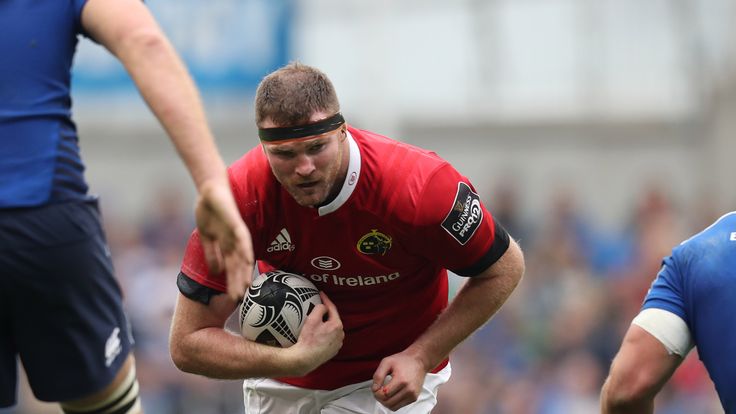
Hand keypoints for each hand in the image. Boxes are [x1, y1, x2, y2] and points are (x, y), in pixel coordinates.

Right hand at [194, 176, 253, 300]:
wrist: (210, 190)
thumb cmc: (210, 212)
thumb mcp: (207, 237)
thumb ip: (212, 254)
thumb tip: (217, 272)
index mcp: (227, 246)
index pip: (231, 269)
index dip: (232, 283)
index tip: (233, 300)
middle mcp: (235, 242)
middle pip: (238, 266)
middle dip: (239, 282)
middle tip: (240, 300)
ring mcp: (237, 233)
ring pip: (243, 255)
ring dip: (244, 270)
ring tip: (246, 285)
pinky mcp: (236, 222)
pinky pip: (242, 238)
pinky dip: (245, 249)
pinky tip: (247, 260)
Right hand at [290, 292, 343, 374]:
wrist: (305, 359)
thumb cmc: (308, 339)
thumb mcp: (313, 319)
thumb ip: (320, 308)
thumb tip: (323, 307)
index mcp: (337, 325)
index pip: (332, 308)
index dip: (326, 299)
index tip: (321, 294)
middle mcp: (340, 335)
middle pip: (333, 319)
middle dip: (326, 314)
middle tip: (318, 308)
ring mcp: (337, 344)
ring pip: (332, 330)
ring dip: (326, 325)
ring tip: (317, 323)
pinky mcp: (332, 351)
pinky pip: (330, 339)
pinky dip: (325, 335)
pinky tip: (317, 336)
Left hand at [372, 351, 427, 410]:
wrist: (419, 361)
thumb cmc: (403, 361)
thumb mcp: (387, 362)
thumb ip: (378, 375)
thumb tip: (374, 388)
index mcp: (401, 380)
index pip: (384, 394)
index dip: (376, 392)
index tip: (376, 387)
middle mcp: (408, 389)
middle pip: (388, 402)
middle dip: (379, 398)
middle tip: (378, 391)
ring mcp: (412, 395)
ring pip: (393, 407)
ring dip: (385, 402)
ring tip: (384, 393)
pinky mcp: (414, 398)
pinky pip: (399, 406)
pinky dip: (392, 403)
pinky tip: (391, 394)